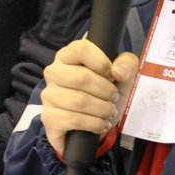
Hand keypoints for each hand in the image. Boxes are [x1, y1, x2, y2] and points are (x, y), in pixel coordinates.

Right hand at [39, 40, 139, 154]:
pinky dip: (94, 124)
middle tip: (113, 98)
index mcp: (68, 56)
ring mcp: (48, 95)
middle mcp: (53, 72)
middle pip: (81, 78)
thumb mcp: (122, 75)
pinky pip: (74, 120)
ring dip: (102, 109)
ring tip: (109, 112)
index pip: (81, 49)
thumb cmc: (105, 93)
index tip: (112, 76)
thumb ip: (127, 63)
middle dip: (106, 91)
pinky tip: (101, 125)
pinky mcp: (49, 118)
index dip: (102, 63)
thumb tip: (118, 72)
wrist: (94, 124)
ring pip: (79, 101)